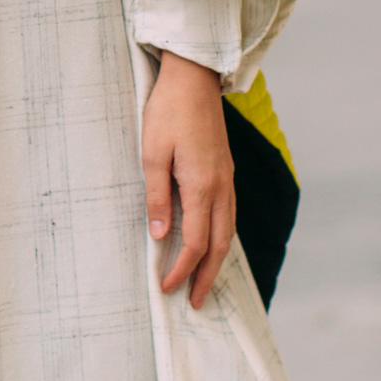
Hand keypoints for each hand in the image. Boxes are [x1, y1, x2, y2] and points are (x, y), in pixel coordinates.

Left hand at [141, 51, 235, 310]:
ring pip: (229, 230)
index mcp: (202, 185)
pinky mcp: (225, 170)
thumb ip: (156, 197)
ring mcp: (227, 178)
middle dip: (207, 276)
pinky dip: (221, 237)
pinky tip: (212, 244)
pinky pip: (228, 214)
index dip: (182, 269)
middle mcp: (221, 186)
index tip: (167, 287)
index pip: (196, 242)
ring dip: (217, 260)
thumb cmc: (168, 111)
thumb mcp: (152, 154)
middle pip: (220, 244)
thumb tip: (160, 236)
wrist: (193, 77)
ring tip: (204, 281)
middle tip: (196, 302)